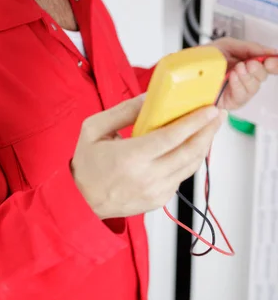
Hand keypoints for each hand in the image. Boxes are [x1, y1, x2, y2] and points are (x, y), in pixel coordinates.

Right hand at [71, 96, 225, 219]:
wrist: (81, 201)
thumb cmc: (86, 164)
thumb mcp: (94, 129)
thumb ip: (123, 111)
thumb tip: (150, 98)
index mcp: (130, 158)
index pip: (171, 137)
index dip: (194, 122)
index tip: (208, 109)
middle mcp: (147, 178)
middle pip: (189, 152)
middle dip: (208, 131)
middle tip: (217, 114)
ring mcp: (155, 192)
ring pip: (190, 166)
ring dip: (203, 144)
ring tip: (210, 127)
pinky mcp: (159, 199)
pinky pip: (182, 176)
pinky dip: (190, 159)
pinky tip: (192, 145)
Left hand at [210, 37, 277, 110]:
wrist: (186, 69)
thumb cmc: (203, 58)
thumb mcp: (227, 45)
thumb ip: (249, 47)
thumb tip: (270, 51)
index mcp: (246, 63)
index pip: (267, 65)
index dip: (274, 63)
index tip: (273, 59)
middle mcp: (244, 77)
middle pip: (263, 76)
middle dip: (259, 69)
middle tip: (250, 64)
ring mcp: (238, 90)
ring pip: (254, 86)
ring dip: (247, 76)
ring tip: (237, 69)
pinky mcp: (231, 102)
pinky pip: (242, 95)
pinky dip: (239, 85)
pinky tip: (233, 77)